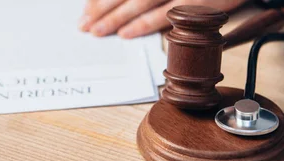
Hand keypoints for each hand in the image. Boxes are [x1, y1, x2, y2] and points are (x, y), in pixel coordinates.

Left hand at [79, 0, 247, 38]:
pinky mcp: (199, 1)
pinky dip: (144, 25)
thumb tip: (126, 4)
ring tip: (97, 32)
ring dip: (116, 18)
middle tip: (84, 25)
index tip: (86, 9)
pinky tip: (127, 34)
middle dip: (102, 9)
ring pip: (141, 2)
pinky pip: (166, 15)